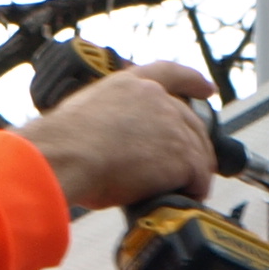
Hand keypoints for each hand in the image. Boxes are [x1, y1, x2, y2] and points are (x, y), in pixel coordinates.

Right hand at [15, 61, 218, 215]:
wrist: (67, 157)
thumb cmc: (61, 145)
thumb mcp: (81, 116)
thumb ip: (102, 121)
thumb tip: (97, 143)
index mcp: (130, 85)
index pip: (169, 73)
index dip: (192, 81)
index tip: (207, 88)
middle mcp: (156, 100)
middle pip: (191, 121)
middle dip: (195, 144)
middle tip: (192, 165)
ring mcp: (172, 127)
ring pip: (198, 150)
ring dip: (195, 171)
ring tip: (188, 188)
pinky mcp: (181, 157)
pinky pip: (198, 176)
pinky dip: (196, 189)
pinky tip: (188, 196)